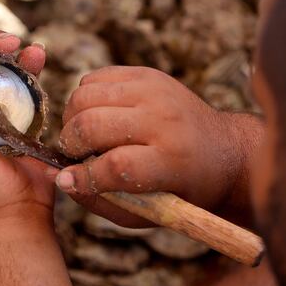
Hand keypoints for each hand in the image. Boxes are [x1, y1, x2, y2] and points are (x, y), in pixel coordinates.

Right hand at [54, 66, 262, 226]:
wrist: (223, 150)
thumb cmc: (181, 189)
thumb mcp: (150, 211)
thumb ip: (102, 200)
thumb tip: (61, 180)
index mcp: (173, 160)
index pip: (116, 164)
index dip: (84, 175)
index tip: (68, 180)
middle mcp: (164, 120)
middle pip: (93, 125)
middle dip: (71, 144)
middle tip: (75, 155)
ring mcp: (155, 90)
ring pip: (84, 95)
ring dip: (72, 119)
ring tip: (83, 136)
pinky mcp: (146, 74)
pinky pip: (93, 78)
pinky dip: (84, 99)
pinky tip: (96, 116)